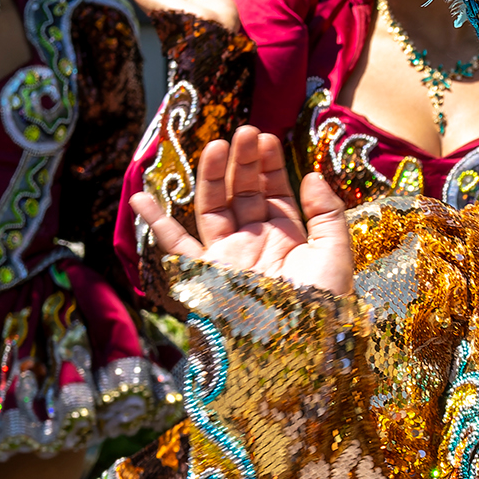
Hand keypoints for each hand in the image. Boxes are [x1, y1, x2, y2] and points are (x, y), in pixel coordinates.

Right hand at [132, 126, 351, 295]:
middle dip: (243, 162)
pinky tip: (142, 197)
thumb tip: (311, 175)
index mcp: (288, 239)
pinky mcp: (208, 274)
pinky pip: (177, 247)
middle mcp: (256, 243)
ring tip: (216, 145)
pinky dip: (157, 224)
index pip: (274, 193)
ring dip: (212, 176)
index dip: (269, 165)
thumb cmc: (323, 306)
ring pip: (214, 208)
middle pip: (243, 193)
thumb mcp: (336, 255)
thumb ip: (327, 214)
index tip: (267, 139)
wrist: (299, 347)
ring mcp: (230, 257)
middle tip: (245, 132)